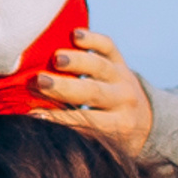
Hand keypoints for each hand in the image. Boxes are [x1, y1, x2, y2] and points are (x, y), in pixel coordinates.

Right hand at [31, 27, 152, 156]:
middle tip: (39, 81)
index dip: (60, 119)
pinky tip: (75, 34)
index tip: (32, 115)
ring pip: (101, 67)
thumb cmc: (111, 137)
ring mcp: (122, 78)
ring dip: (78, 62)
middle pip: (94, 92)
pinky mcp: (120, 61)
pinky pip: (109, 47)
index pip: (87, 121)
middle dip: (65, 87)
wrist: (145, 121)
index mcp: (118, 125)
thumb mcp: (102, 144)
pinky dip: (94, 39)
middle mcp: (123, 100)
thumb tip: (34, 125)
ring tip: (57, 58)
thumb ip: (77, 134)